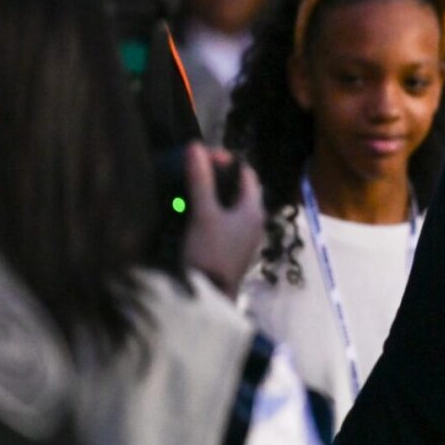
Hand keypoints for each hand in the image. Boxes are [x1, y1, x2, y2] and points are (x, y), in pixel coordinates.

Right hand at [181, 142, 262, 296]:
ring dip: (213, 196)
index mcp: (254, 210)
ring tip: (190, 189)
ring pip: (231, 207)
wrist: (208, 297)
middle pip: (239, 190)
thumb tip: (195, 147)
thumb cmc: (210, 251)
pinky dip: (211, 213)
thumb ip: (200, 180)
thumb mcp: (204, 213)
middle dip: (218, 178)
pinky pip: (224, 223)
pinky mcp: (232, 250)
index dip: (227, 162)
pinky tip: (192, 213)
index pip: (247, 174)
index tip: (203, 157)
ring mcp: (244, 238)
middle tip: (194, 171)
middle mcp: (254, 222)